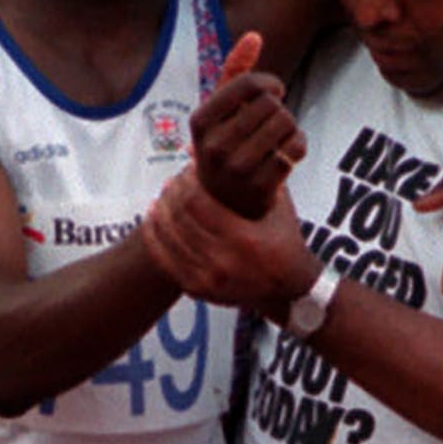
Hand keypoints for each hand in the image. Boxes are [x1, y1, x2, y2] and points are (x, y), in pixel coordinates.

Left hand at [143, 166, 316, 312]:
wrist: (289, 291)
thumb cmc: (285, 242)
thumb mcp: (279, 206)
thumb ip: (256, 175)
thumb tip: (231, 152)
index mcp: (244, 239)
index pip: (197, 202)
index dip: (187, 182)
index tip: (188, 171)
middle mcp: (223, 261)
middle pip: (179, 217)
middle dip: (172, 193)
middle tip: (173, 181)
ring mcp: (208, 279)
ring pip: (167, 238)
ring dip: (160, 212)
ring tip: (162, 196)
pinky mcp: (198, 290)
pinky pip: (164, 260)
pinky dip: (154, 237)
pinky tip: (153, 219)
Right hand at [193, 32, 306, 219]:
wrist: (224, 204)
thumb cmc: (226, 144)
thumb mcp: (222, 111)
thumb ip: (235, 71)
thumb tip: (254, 35)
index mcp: (199, 122)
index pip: (246, 84)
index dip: (269, 83)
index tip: (275, 92)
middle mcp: (212, 148)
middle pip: (271, 105)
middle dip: (280, 109)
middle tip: (274, 122)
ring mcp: (235, 171)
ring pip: (286, 124)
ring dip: (290, 127)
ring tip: (279, 137)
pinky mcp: (259, 190)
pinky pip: (295, 150)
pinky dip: (297, 147)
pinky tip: (286, 154)